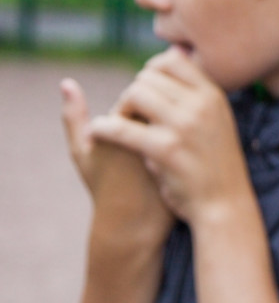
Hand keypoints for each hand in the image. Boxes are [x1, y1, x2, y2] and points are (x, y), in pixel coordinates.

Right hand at [61, 78, 175, 246]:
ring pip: (172, 114)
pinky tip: (172, 156)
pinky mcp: (190, 150)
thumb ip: (73, 117)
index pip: (129, 100)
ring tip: (156, 157)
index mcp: (125, 128)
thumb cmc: (105, 186)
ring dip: (165, 126)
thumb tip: (66, 82)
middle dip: (146, 120)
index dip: (122, 122)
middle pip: (152, 102)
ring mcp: (177, 140)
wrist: (139, 220)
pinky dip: (177, 135)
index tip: (123, 152)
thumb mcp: (84, 154)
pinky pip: (185, 127)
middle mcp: (156, 131)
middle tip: (142, 154)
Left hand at [86, 50, 251, 227]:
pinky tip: (97, 133)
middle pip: (148, 76)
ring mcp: (185, 126)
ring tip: (118, 123)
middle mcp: (202, 105)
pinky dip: (103, 128)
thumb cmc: (215, 163)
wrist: (226, 205)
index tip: (144, 91)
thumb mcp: (218, 119)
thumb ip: (196, 90)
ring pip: (134, 94)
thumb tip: (174, 53)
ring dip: (120, 107)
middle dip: (133, 92)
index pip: (172, 60)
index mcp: (214, 95)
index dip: (151, 71)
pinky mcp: (166, 150)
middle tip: (130, 114)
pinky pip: (122, 127)